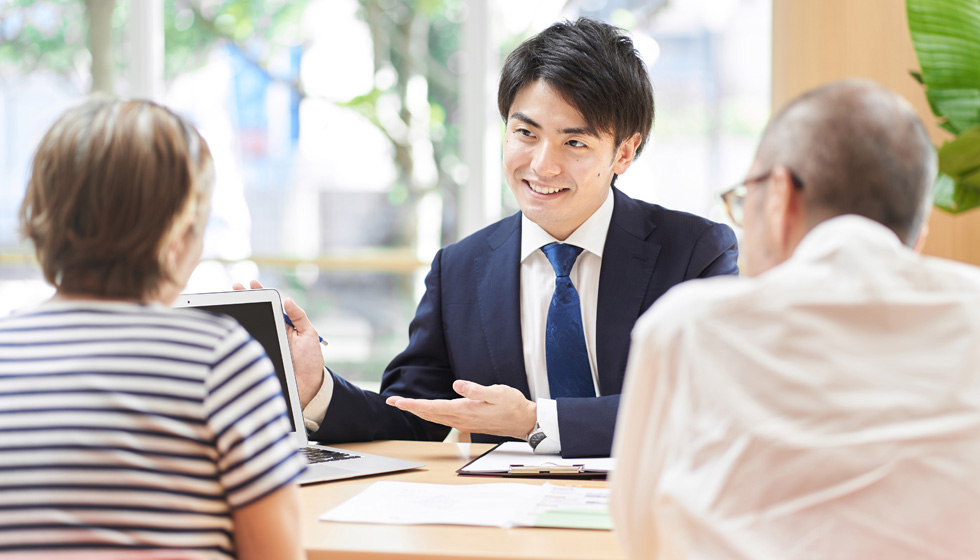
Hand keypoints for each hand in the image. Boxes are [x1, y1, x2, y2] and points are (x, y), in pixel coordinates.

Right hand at [233, 280, 324, 407]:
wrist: (309, 387)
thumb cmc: (311, 360)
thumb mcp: (309, 334)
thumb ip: (300, 317)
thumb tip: (288, 299)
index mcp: (283, 325)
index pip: (270, 306)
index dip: (259, 294)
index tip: (250, 283)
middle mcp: (271, 332)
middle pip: (255, 313)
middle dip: (243, 299)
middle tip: (234, 287)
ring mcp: (264, 345)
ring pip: (248, 328)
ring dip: (237, 316)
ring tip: (229, 302)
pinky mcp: (258, 358)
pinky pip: (246, 347)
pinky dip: (237, 338)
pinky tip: (229, 329)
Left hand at [386, 380, 536, 439]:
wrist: (524, 422)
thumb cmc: (512, 404)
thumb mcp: (496, 392)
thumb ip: (475, 389)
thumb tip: (457, 385)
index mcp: (464, 410)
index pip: (432, 407)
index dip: (412, 404)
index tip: (397, 401)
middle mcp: (460, 419)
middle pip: (429, 414)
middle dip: (409, 408)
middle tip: (392, 402)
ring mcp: (463, 423)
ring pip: (435, 418)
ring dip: (418, 411)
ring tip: (405, 404)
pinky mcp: (467, 423)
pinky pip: (443, 419)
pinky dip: (431, 414)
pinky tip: (428, 411)